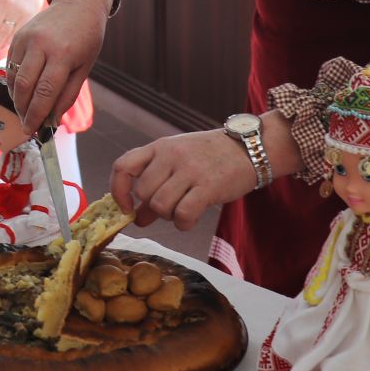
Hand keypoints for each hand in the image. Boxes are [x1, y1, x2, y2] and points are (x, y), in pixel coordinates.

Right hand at [8, 0, 109, 132]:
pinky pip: (10, 65)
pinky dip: (13, 83)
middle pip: (24, 86)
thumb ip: (67, 95)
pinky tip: (21, 92)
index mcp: (63, 55)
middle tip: (27, 125)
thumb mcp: (84, 68)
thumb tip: (52, 120)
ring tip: (25, 110)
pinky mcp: (17, 36)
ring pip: (14, 77)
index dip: (36, 115)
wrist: (78, 4)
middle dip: (23, 110)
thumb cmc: (86, 38)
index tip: (32, 131)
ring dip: (17, 98)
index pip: (44, 92)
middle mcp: (41, 45)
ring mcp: (26, 38)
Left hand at [110, 130, 257, 229]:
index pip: (123, 167)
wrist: (251, 147)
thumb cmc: (212, 156)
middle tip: (170, 206)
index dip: (118, 190)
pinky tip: (189, 220)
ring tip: (182, 211)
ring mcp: (189, 169)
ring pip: (160, 205)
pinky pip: (183, 214)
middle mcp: (171, 155)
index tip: (126, 207)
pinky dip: (183, 224)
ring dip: (168, 216)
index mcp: (159, 147)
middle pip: (143, 192)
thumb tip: (138, 217)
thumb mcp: (179, 163)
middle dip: (152, 207)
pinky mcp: (208, 186)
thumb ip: (157, 186)